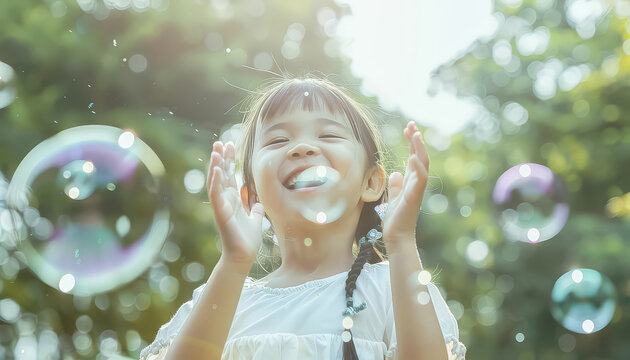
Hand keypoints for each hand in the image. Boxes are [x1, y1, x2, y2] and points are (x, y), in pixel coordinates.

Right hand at [207, 141, 264, 265]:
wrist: (243, 256)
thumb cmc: (247, 240)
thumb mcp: (256, 220)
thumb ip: (257, 211)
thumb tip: (260, 204)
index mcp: (233, 200)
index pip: (230, 176)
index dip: (229, 161)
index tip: (229, 145)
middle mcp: (225, 201)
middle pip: (221, 175)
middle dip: (221, 158)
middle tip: (220, 142)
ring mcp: (221, 206)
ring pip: (216, 182)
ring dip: (215, 166)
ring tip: (216, 150)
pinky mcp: (221, 214)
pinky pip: (216, 195)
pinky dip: (216, 182)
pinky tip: (217, 169)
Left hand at [382, 121, 429, 249]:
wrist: (397, 237)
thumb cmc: (395, 220)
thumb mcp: (392, 199)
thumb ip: (395, 186)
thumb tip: (396, 173)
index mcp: (411, 182)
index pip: (414, 157)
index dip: (412, 142)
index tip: (408, 128)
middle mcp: (416, 184)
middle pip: (420, 157)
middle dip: (416, 140)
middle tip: (411, 124)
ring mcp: (416, 190)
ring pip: (422, 165)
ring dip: (419, 149)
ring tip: (415, 134)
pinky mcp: (413, 197)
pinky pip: (419, 180)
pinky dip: (417, 168)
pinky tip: (413, 156)